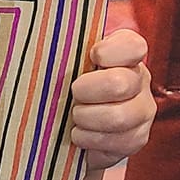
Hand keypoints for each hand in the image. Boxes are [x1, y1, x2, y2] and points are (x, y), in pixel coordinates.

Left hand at [69, 28, 153, 169]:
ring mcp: (142, 110)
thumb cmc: (62, 86)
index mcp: (126, 52)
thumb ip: (64, 48)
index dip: (109, 52)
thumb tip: (37, 36)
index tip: (91, 57)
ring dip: (86, 118)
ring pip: (118, 117)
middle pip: (119, 84)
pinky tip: (79, 134)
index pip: (133, 45)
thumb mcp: (64, 62)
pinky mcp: (137, 138)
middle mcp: (140, 79)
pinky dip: (89, 139)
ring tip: (75, 117)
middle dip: (86, 91)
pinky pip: (117, 142)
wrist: (66, 128)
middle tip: (73, 94)